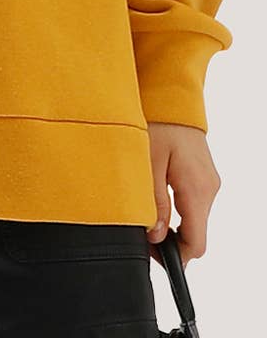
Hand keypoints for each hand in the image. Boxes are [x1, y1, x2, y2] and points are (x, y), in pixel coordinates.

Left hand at [145, 121, 221, 268]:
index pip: (195, 243)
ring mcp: (208, 182)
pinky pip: (193, 202)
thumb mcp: (147, 162)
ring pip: (194, 219)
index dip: (176, 257)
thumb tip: (154, 235)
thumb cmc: (159, 122)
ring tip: (145, 215)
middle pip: (195, 233)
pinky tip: (157, 199)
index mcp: (197, 190)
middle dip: (170, 241)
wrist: (173, 95)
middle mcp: (209, 189)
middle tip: (142, 235)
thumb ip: (152, 202)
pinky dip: (177, 209)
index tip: (154, 256)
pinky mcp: (203, 175)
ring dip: (173, 224)